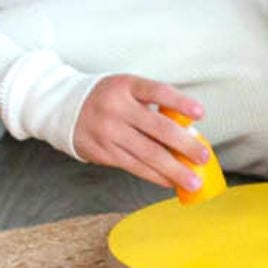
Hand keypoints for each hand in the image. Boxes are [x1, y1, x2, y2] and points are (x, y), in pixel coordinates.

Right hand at [76, 75, 209, 191]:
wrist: (64, 108)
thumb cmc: (107, 99)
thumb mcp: (127, 90)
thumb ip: (153, 107)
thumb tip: (187, 134)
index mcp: (126, 86)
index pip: (158, 92)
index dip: (180, 102)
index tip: (201, 113)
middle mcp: (117, 108)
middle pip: (158, 129)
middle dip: (185, 145)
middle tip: (203, 157)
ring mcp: (109, 132)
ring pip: (147, 154)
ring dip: (174, 170)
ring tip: (193, 181)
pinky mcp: (103, 152)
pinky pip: (135, 167)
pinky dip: (155, 176)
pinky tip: (169, 181)